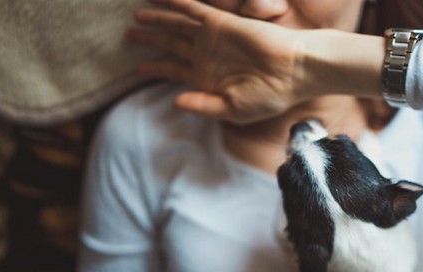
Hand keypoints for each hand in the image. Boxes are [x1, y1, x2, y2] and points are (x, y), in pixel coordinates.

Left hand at [127, 0, 306, 123]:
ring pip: (177, 25)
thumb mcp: (233, 110)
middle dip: (150, 40)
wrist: (294, 72)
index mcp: (207, 78)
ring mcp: (212, 38)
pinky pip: (192, 9)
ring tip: (136, 15)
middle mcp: (207, 56)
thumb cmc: (269, 96)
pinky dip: (175, 3)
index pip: (174, 71)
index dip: (155, 69)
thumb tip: (175, 102)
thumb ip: (203, 106)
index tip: (137, 70)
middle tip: (129, 36)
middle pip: (171, 45)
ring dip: (157, 19)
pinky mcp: (221, 23)